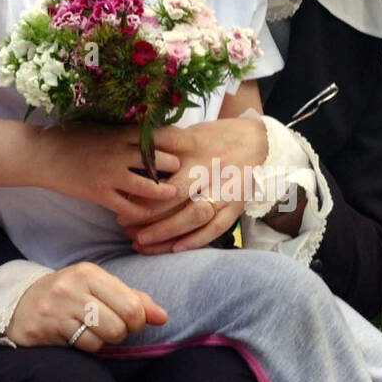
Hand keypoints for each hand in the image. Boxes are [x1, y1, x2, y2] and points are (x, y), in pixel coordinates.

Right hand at [6, 262, 167, 348]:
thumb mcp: (99, 288)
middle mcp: (71, 288)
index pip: (131, 305)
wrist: (19, 304)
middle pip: (119, 325)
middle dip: (121, 332)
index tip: (130, 320)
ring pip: (102, 338)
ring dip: (103, 340)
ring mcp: (56, 309)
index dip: (138, 320)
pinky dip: (86, 346)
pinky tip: (75, 336)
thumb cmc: (69, 296)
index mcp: (89, 273)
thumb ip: (134, 299)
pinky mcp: (45, 330)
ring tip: (90, 330)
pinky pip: (83, 346)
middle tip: (109, 327)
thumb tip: (162, 317)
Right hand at [37, 123, 181, 216]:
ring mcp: (110, 175)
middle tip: (185, 172)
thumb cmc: (69, 136)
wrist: (42, 154)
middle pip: (160, 161)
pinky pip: (127, 207)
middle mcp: (120, 153)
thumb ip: (122, 130)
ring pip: (149, 187)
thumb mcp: (99, 125)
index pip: (158, 136)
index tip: (188, 147)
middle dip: (174, 167)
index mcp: (120, 133)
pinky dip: (140, 212)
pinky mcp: (100, 194)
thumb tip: (145, 131)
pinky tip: (147, 214)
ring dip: (164, 192)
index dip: (176, 142)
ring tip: (173, 194)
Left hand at [120, 117, 266, 251]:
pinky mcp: (237, 206)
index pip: (163, 170)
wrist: (260, 142)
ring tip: (141, 243)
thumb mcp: (190, 132)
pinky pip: (216, 228)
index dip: (140, 190)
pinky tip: (173, 249)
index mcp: (195, 148)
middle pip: (176, 197)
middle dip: (147, 216)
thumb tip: (132, 153)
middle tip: (124, 227)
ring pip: (194, 216)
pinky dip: (195, 240)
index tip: (121, 202)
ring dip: (167, 233)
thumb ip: (164, 143)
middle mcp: (210, 169)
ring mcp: (226, 189)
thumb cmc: (218, 137)